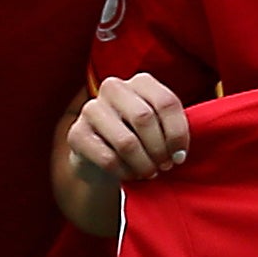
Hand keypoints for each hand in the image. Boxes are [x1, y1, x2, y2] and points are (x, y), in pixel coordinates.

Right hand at [64, 74, 193, 186]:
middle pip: (145, 119)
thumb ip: (173, 129)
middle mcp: (113, 88)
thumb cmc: (141, 139)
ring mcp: (91, 109)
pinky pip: (108, 158)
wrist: (103, 156)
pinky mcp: (76, 133)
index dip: (178, 133)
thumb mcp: (160, 127)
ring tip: (150, 173)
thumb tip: (180, 153)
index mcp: (140, 81)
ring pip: (126, 141)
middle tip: (165, 166)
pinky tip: (130, 175)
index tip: (181, 155)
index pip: (166, 102)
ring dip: (143, 164)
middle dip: (159, 149)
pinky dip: (124, 172)